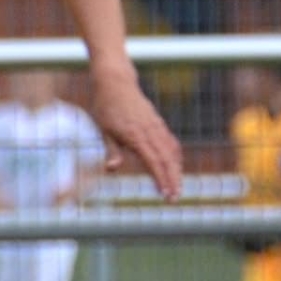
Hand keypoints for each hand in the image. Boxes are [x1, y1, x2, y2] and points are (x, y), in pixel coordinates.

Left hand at [89, 73, 183, 200]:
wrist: (116, 81)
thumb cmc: (106, 106)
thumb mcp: (103, 129)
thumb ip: (111, 150)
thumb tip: (111, 169)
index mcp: (136, 135)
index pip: (153, 161)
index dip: (161, 179)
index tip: (166, 194)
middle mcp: (150, 130)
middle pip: (166, 158)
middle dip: (172, 179)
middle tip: (174, 198)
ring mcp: (156, 125)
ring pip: (171, 151)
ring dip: (176, 170)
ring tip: (177, 187)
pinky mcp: (158, 122)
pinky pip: (170, 141)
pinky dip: (175, 156)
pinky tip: (175, 166)